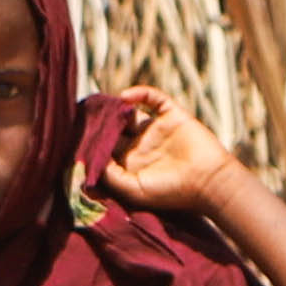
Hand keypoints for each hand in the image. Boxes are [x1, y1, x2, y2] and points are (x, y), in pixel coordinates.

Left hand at [95, 86, 256, 223]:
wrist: (208, 182)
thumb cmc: (171, 192)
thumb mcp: (134, 189)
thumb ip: (110, 174)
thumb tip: (90, 156)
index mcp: (131, 164)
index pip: (106, 147)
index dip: (92, 140)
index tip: (77, 133)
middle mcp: (142, 145)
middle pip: (115, 127)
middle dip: (101, 121)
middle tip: (84, 112)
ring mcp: (157, 129)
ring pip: (131, 111)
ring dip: (117, 106)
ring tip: (102, 103)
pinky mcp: (172, 116)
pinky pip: (154, 98)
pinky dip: (140, 93)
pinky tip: (125, 96)